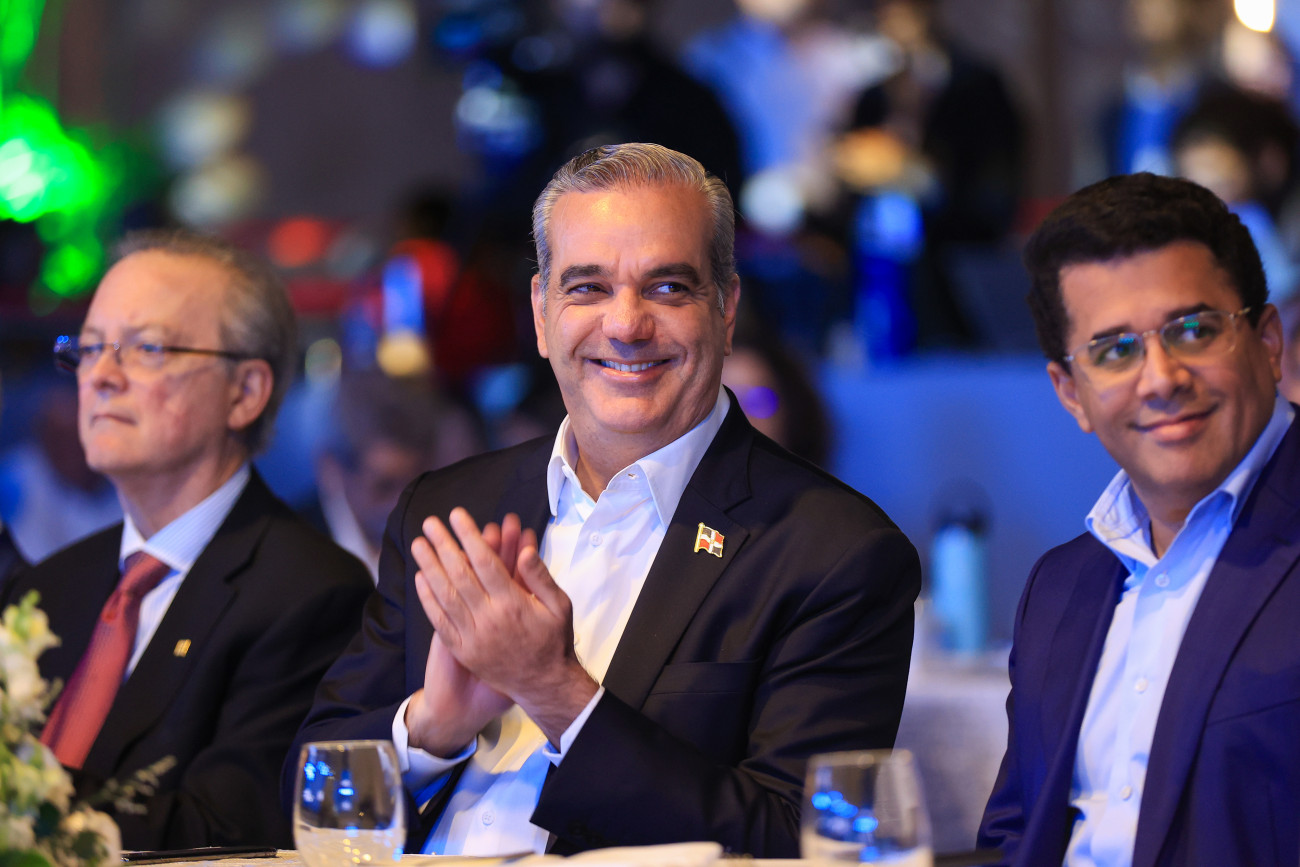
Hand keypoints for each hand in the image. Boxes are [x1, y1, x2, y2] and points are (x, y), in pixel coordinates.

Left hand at [413, 508, 597, 743]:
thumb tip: (523, 550)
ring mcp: (473, 636)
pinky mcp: (463, 651)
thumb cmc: (554, 641)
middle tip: (430, 523)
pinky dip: (428, 599)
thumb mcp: (560, 605)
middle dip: (443, 545)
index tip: (457, 516)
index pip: (485, 561)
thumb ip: (541, 577)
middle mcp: (490, 618)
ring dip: (430, 567)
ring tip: (418, 544)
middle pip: (460, 574)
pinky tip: (421, 579)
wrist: (544, 686)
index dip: (470, 536)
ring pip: (446, 596)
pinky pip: (440, 622)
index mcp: (514, 603)